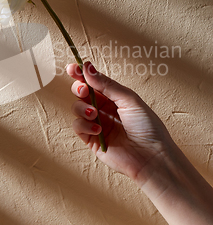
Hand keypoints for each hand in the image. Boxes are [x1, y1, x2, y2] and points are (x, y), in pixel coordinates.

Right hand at [67, 61, 176, 185]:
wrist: (152, 157)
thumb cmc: (148, 127)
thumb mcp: (129, 99)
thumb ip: (106, 84)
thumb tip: (87, 67)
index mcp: (114, 97)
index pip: (93, 81)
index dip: (81, 73)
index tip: (73, 67)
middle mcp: (103, 109)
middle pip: (82, 92)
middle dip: (79, 88)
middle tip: (83, 90)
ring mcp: (96, 124)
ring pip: (77, 108)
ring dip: (82, 108)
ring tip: (95, 113)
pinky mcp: (91, 140)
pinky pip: (77, 127)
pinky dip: (84, 125)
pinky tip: (98, 129)